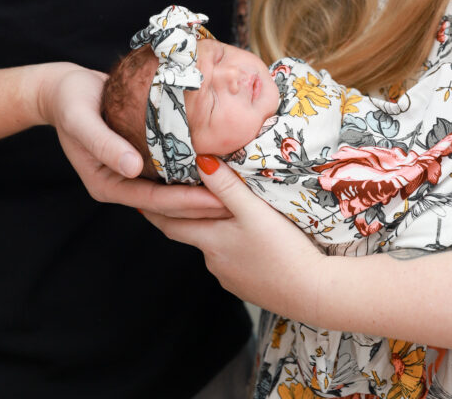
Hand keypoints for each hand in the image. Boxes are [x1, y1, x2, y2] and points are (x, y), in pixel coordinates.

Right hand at [36, 64, 226, 216]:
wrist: (62, 88)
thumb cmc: (69, 100)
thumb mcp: (80, 119)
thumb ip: (104, 143)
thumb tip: (132, 168)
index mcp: (105, 184)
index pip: (153, 200)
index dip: (186, 202)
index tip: (218, 201)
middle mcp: (121, 183)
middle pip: (166, 204)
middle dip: (201, 205)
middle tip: (238, 201)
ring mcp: (130, 172)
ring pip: (170, 190)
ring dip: (201, 192)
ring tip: (235, 190)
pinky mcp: (140, 156)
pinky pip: (170, 170)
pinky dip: (192, 171)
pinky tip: (217, 166)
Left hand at [146, 155, 326, 318]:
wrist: (314, 293)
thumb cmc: (284, 250)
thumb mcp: (254, 211)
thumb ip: (227, 185)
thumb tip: (200, 158)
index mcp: (210, 241)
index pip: (170, 223)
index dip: (153, 209)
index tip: (137, 196)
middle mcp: (214, 262)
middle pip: (189, 234)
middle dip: (178, 216)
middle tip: (167, 198)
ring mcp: (231, 277)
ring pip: (212, 246)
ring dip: (208, 229)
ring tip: (211, 210)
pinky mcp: (249, 285)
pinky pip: (231, 259)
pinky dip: (229, 244)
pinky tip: (242, 237)